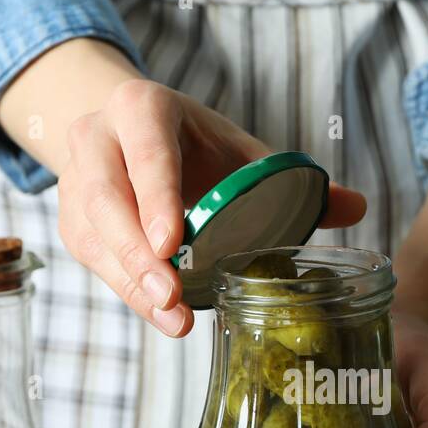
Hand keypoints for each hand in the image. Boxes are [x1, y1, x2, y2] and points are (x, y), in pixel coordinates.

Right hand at [56, 80, 364, 335]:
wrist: (127, 136)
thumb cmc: (195, 146)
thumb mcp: (240, 151)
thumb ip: (294, 178)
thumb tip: (356, 206)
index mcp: (142, 108)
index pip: (146, 150)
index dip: (156, 195)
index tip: (171, 243)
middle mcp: (97, 138)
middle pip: (107, 198)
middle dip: (136, 253)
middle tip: (172, 296)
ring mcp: (76, 182)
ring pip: (93, 235)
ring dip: (130, 283)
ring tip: (173, 319)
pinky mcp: (72, 221)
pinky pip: (93, 260)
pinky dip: (127, 291)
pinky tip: (162, 315)